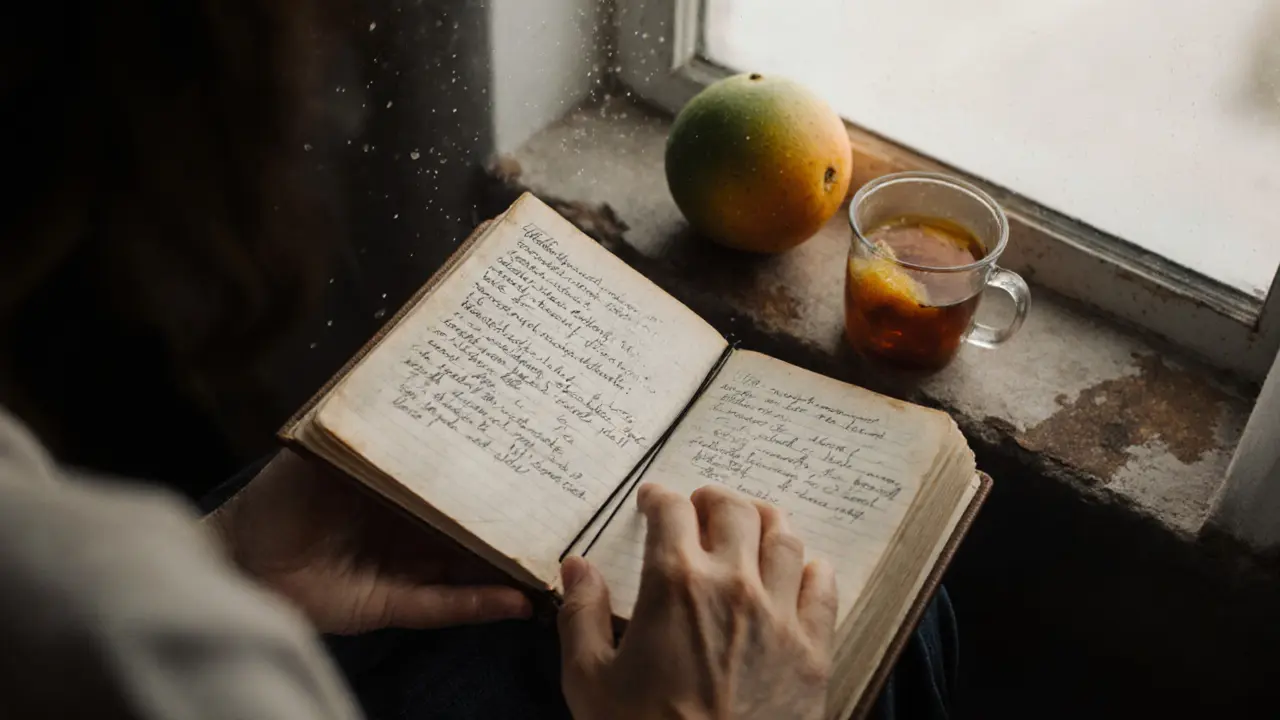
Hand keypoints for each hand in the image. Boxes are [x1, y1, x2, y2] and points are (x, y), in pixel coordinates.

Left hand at [205, 449, 531, 633]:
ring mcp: (402, 568)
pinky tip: (517, 598)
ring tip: (552, 558)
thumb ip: (377, 433)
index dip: (489, 473)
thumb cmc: (278, 496)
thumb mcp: (332, 451)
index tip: (532, 460)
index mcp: (395, 489)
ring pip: (466, 568)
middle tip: (559, 510)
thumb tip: (431, 392)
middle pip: (468, 527)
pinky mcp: (391, 605)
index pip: (452, 482)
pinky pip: (444, 606)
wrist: (236, 557)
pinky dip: (480, 603)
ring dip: (505, 566)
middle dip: (508, 522)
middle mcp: (406, 528)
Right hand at [558, 483, 837, 719]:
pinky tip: (799, 569)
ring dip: (764, 520)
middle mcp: (733, 584)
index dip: (659, 497)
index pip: (671, 511)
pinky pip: (824, 586)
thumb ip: (581, 614)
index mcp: (674, 583)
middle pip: (735, 510)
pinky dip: (810, 566)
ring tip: (751, 524)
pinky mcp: (813, 649)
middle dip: (713, 499)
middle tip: (701, 506)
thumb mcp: (589, 679)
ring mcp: (780, 614)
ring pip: (783, 538)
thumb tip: (577, 566)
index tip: (653, 501)